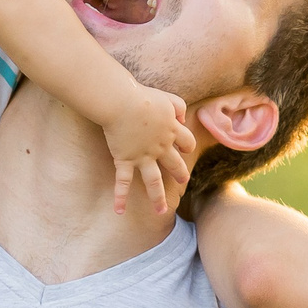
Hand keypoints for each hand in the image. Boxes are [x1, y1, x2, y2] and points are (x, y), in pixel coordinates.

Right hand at [103, 84, 196, 214]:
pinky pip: (122, 182)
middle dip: (181, 173)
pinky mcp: (125, 160)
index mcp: (172, 131)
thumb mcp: (169, 98)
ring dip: (158, 198)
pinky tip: (119, 211)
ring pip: (154, 182)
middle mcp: (160, 148)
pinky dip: (120, 197)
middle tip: (183, 180)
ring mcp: (143, 157)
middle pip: (176, 164)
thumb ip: (179, 107)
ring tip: (161, 211)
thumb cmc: (143, 96)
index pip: (187, 143)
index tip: (183, 147)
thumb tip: (182, 120)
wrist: (121, 102)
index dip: (187, 145)